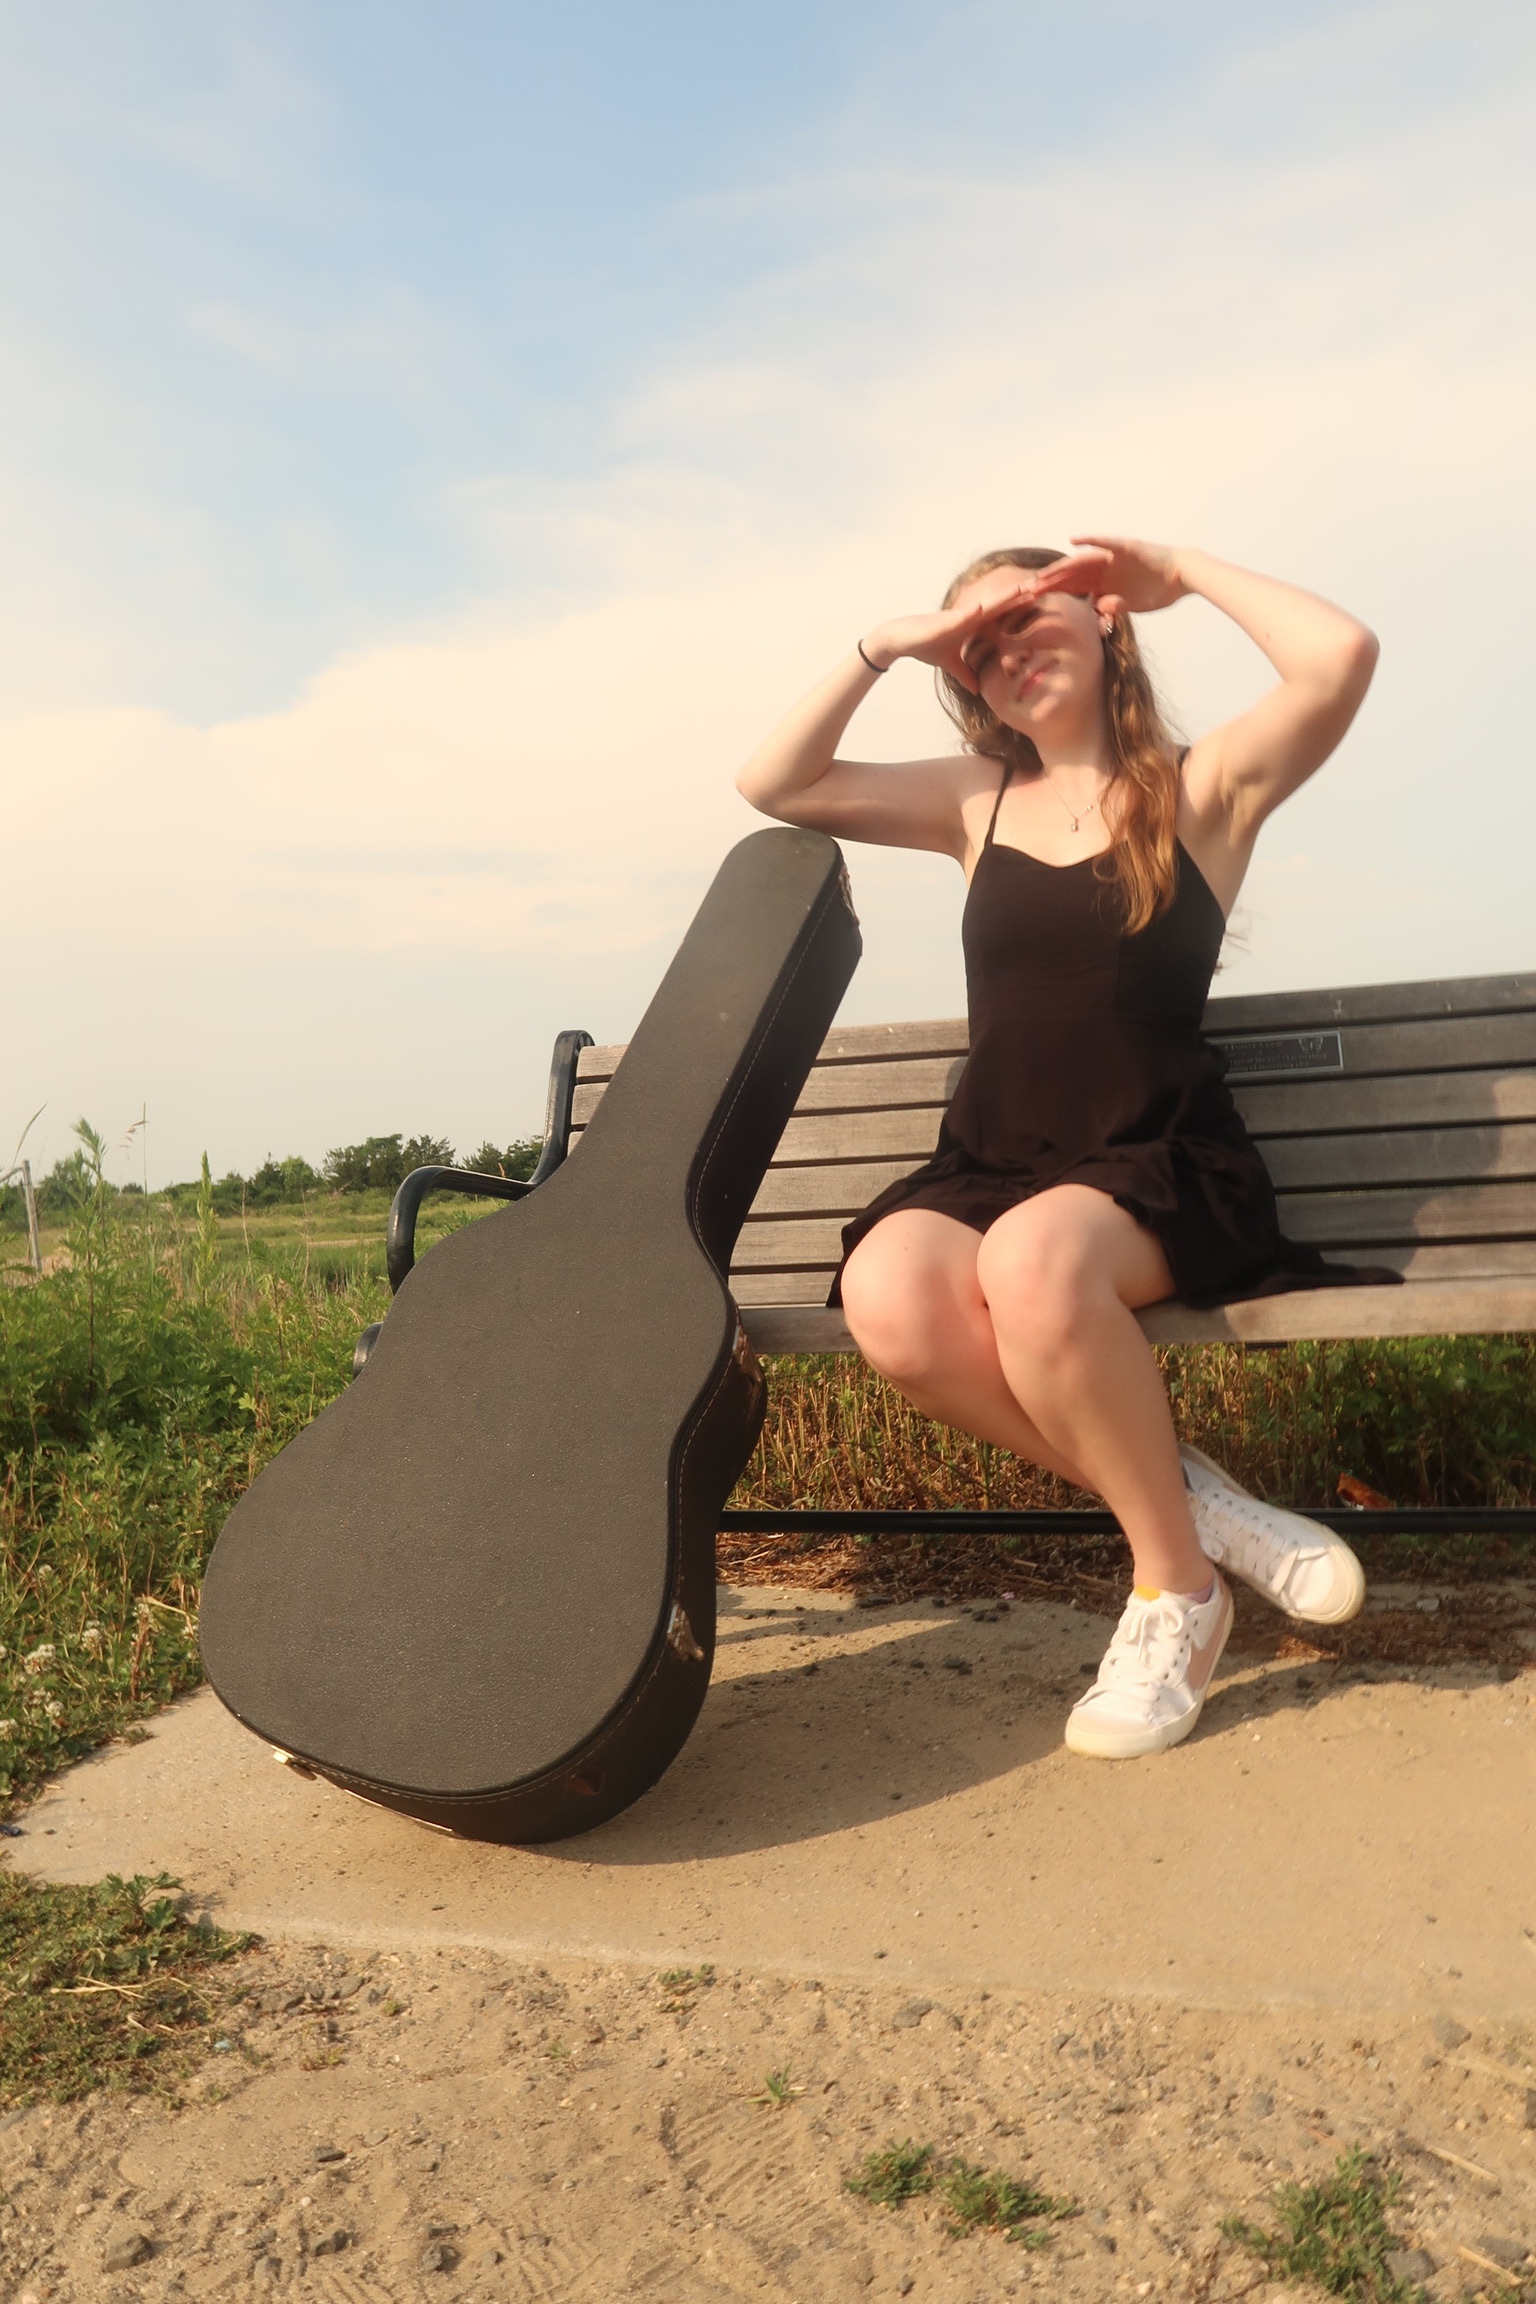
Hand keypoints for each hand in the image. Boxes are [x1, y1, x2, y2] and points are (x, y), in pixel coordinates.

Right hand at [860, 578, 1038, 694]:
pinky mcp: (946, 620)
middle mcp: (971, 614)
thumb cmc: (925, 646)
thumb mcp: (951, 665)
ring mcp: (960, 615)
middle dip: (1024, 594)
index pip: (1005, 612)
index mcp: (975, 622)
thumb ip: (965, 674)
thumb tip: (977, 690)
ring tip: (1027, 588)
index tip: (1044, 600)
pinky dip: (976, 611)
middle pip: (1004, 602)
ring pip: (989, 603)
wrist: (901, 640)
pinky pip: (963, 615)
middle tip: (1049, 585)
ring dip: (1007, 596)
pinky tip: (988, 607)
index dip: (1023, 605)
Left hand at [1028, 536, 1187, 618]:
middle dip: (1050, 582)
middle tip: (1027, 589)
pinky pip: (1106, 542)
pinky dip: (1091, 540)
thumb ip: (1114, 606)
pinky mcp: (1126, 548)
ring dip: (1063, 567)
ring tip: (1044, 574)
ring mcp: (1113, 557)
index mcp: (1102, 582)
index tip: (1032, 601)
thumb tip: (1098, 607)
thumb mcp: (1131, 604)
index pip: (1072, 587)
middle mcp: (1103, 568)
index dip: (1053, 592)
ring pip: (1083, 560)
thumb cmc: (1157, 591)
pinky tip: (1074, 540)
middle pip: (1071, 574)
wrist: (1182, 576)